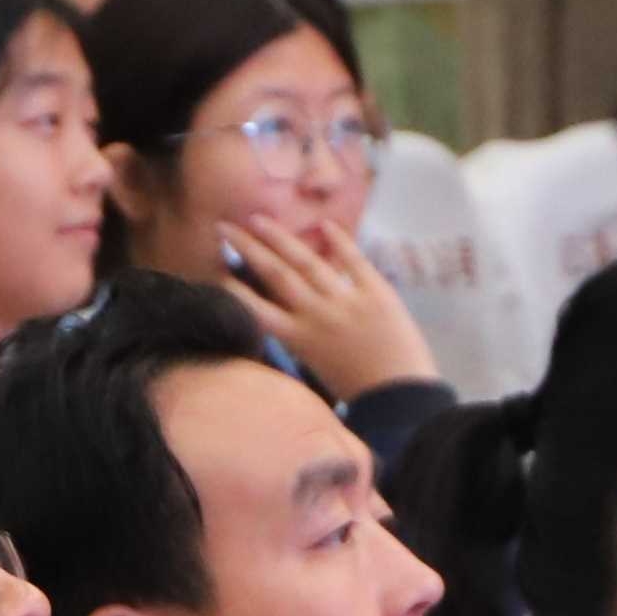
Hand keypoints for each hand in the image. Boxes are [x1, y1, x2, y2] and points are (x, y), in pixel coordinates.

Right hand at [220, 218, 434, 400]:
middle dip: (246, 248)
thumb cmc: (355, 388)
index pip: (255, 308)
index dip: (232, 288)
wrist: (400, 395)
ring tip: (258, 220)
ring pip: (306, 261)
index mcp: (297, 339)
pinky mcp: (376, 292)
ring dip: (279, 237)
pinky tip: (323, 225)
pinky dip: (338, 240)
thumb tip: (283, 310)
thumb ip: (299, 335)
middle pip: (274, 274)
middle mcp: (315, 315)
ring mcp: (345, 301)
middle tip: (224, 227)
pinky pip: (353, 260)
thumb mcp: (316, 364)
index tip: (216, 268)